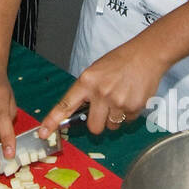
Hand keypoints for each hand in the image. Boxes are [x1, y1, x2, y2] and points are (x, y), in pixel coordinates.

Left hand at [38, 38, 168, 137]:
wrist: (146, 55)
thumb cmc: (119, 62)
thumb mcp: (95, 71)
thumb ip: (86, 91)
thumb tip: (77, 111)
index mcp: (87, 81)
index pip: (65, 105)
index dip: (52, 121)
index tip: (42, 133)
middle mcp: (100, 93)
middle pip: (93, 127)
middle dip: (97, 124)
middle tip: (103, 111)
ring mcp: (118, 101)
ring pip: (111, 126)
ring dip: (114, 118)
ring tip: (121, 98)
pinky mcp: (134, 107)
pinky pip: (127, 122)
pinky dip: (128, 114)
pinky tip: (131, 97)